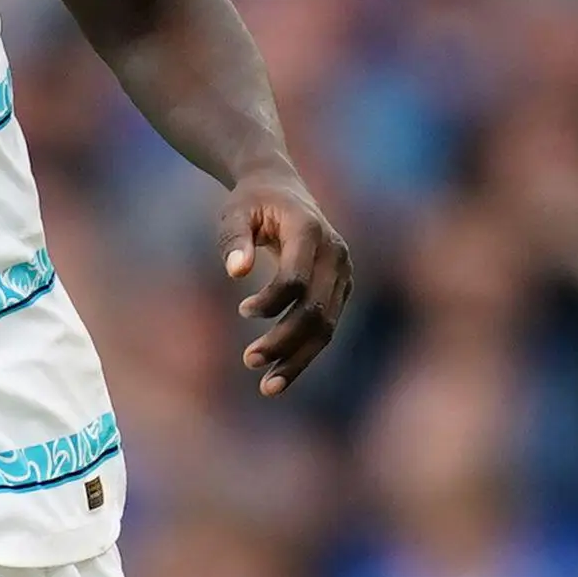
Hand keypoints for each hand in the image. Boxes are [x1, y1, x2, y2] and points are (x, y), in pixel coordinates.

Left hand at [218, 169, 351, 397]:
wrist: (280, 189)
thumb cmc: (251, 202)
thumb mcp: (234, 213)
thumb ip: (234, 239)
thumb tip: (236, 271)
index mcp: (310, 230)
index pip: (297, 278)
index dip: (271, 301)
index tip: (241, 311)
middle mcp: (336, 253)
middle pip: (315, 309)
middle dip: (283, 340)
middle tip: (248, 360)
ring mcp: (343, 273)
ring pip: (326, 327)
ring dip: (297, 359)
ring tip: (266, 387)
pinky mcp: (340, 290)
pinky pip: (326, 329)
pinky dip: (304, 354)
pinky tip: (278, 378)